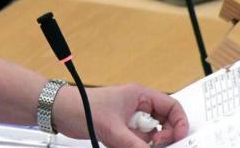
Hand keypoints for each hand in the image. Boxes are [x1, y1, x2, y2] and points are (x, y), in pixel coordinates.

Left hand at [54, 84, 187, 147]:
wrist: (58, 112)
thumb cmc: (80, 106)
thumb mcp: (114, 129)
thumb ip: (136, 146)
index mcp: (140, 96)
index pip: (172, 107)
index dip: (180, 123)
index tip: (179, 139)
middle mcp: (137, 107)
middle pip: (164, 125)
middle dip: (162, 138)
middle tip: (155, 146)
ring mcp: (129, 119)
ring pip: (150, 137)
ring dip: (144, 144)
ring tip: (128, 143)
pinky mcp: (120, 130)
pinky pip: (136, 143)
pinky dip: (132, 147)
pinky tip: (119, 145)